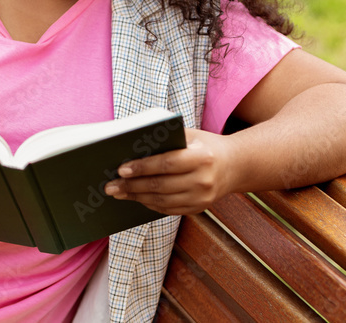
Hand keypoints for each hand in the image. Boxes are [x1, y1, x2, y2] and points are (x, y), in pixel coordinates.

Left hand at [102, 128, 231, 215]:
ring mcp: (202, 198)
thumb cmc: (205, 145)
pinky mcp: (199, 208)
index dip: (142, 168)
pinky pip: (169, 209)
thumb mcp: (190, 135)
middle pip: (160, 185)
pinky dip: (150, 204)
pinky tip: (136, 198)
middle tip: (110, 186)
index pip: (166, 164)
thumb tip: (132, 147)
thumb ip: (166, 139)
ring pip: (162, 201)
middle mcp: (203, 180)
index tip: (121, 169)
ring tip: (118, 193)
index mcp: (201, 157)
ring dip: (137, 198)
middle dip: (132, 186)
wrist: (235, 165)